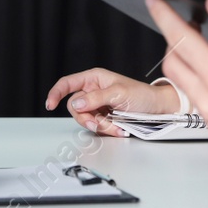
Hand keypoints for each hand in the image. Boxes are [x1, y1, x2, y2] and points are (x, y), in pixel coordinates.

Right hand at [45, 67, 179, 136]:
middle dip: (86, 118)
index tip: (49, 104)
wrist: (158, 109)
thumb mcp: (118, 93)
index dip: (56, 93)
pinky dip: (107, 130)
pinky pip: (97, 126)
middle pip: (75, 107)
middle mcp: (94, 90)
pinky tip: (119, 129)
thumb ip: (95, 98)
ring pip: (86, 119)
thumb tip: (76, 103)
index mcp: (94, 78)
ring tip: (115, 127)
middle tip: (97, 123)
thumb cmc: (142, 94)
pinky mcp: (105, 117)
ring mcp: (99, 105)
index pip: (68, 84)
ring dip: (99, 126)